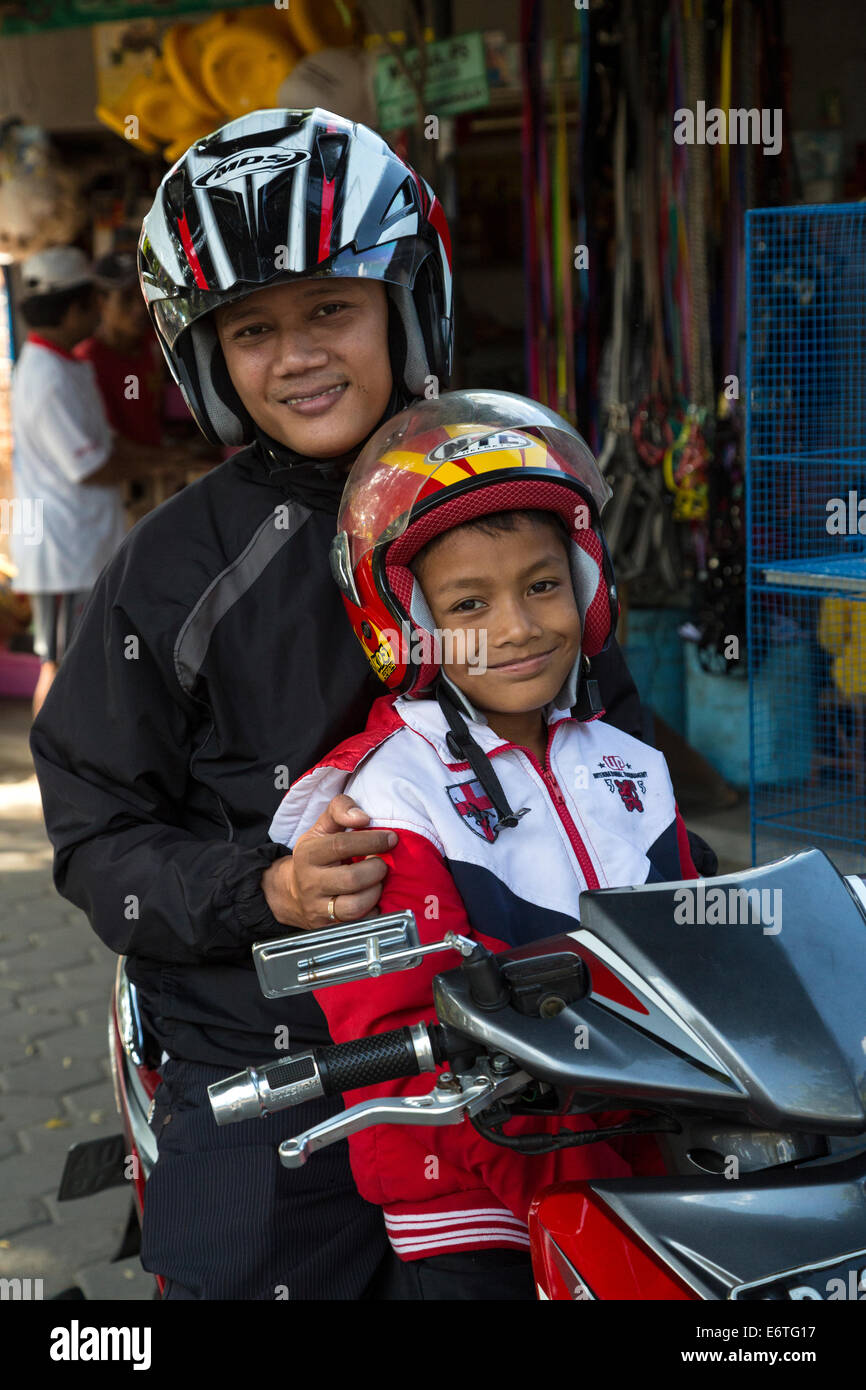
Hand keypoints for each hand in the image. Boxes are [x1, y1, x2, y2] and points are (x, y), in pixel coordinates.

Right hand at [261, 794, 397, 929]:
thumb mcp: (321, 827)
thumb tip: (363, 817)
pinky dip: (373, 913)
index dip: (371, 840)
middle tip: (382, 865)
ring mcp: (318, 909)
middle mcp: (311, 883)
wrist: (291, 893)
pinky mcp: (329, 928)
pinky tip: (373, 901)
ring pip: (354, 907)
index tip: (391, 838)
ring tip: (378, 883)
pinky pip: (359, 925)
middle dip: (376, 870)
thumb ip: (340, 810)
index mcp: (309, 854)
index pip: (341, 845)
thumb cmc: (315, 856)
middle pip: (351, 879)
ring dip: (375, 893)